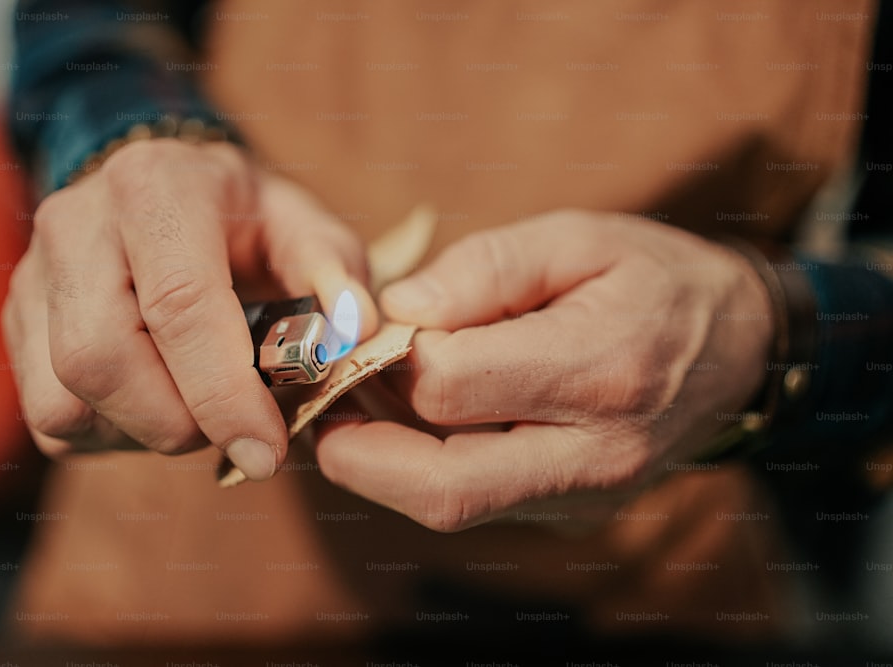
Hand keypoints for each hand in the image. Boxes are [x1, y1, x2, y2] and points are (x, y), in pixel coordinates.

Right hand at [2, 139, 376, 479]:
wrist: (160, 190)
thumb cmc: (242, 218)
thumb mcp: (302, 225)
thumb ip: (334, 270)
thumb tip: (356, 330)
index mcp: (154, 187)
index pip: (177, 304)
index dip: (222, 392)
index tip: (267, 451)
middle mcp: (75, 225)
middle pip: (100, 361)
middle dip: (179, 422)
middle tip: (238, 426)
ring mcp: (32, 276)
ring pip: (65, 401)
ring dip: (145, 431)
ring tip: (198, 403)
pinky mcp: (16, 324)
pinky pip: (51, 417)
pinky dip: (113, 433)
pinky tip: (159, 401)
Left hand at [314, 211, 772, 530]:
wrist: (740, 346)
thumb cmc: (656, 278)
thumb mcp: (578, 237)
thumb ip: (484, 269)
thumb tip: (397, 310)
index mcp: (600, 369)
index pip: (450, 387)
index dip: (389, 358)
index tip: (375, 328)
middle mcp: (595, 452)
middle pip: (441, 486)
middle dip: (358, 451)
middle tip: (321, 407)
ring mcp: (585, 493)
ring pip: (451, 505)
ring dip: (382, 466)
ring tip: (358, 407)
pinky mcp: (574, 508)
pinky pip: (477, 502)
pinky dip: (424, 468)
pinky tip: (413, 422)